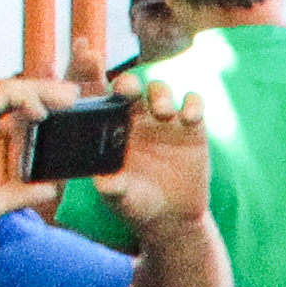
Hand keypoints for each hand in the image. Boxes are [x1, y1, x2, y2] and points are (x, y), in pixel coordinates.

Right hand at [0, 75, 78, 241]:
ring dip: (41, 89)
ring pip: (7, 90)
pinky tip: (44, 112)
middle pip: (8, 96)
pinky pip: (2, 95)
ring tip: (69, 96)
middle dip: (42, 91)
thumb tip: (50, 188)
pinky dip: (26, 97)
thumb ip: (24, 193)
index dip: (31, 105)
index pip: (3, 111)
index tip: (60, 108)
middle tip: (72, 94)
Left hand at [97, 81, 213, 239]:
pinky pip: (193, 104)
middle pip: (131, 87)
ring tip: (162, 112)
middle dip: (129, 83)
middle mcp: (136, 118)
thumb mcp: (120, 199)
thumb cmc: (136, 204)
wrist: (171, 217)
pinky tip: (190, 116)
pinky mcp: (192, 128)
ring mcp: (165, 121)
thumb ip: (112, 188)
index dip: (94, 78)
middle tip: (129, 90)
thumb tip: (104, 182)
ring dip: (160, 94)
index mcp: (112, 128)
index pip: (101, 97)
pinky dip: (193, 104)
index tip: (91, 69)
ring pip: (160, 90)